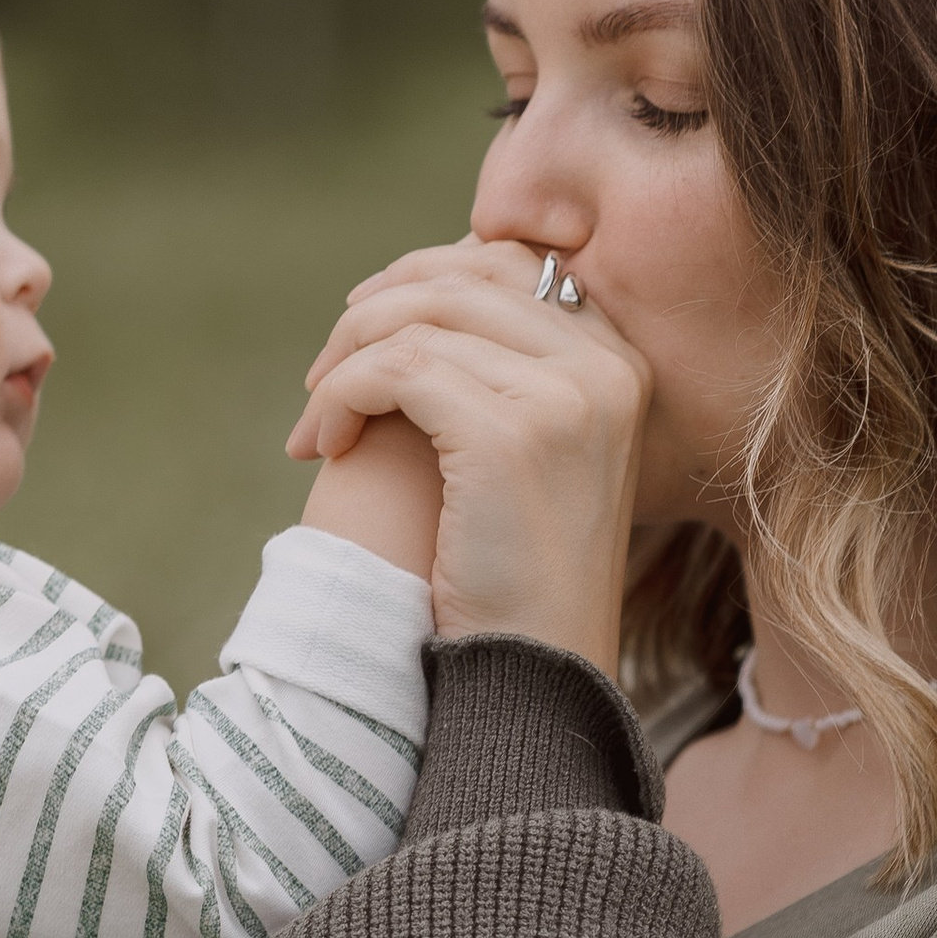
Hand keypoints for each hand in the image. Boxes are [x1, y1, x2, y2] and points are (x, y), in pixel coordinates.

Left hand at [290, 239, 648, 673]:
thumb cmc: (518, 575)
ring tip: (316, 423)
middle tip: (324, 371)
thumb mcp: (530, 458)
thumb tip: (418, 304)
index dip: (425, 277)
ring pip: (418, 319)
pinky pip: (394, 369)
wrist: (536, 675)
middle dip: (375, 310)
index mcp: (619, 364)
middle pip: (463, 276)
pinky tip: (321, 444)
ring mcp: (566, 397)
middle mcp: (605, 368)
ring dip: (344, 360)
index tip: (365, 326)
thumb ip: (501, 376)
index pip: (513, 262)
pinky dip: (340, 397)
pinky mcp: (510, 434)